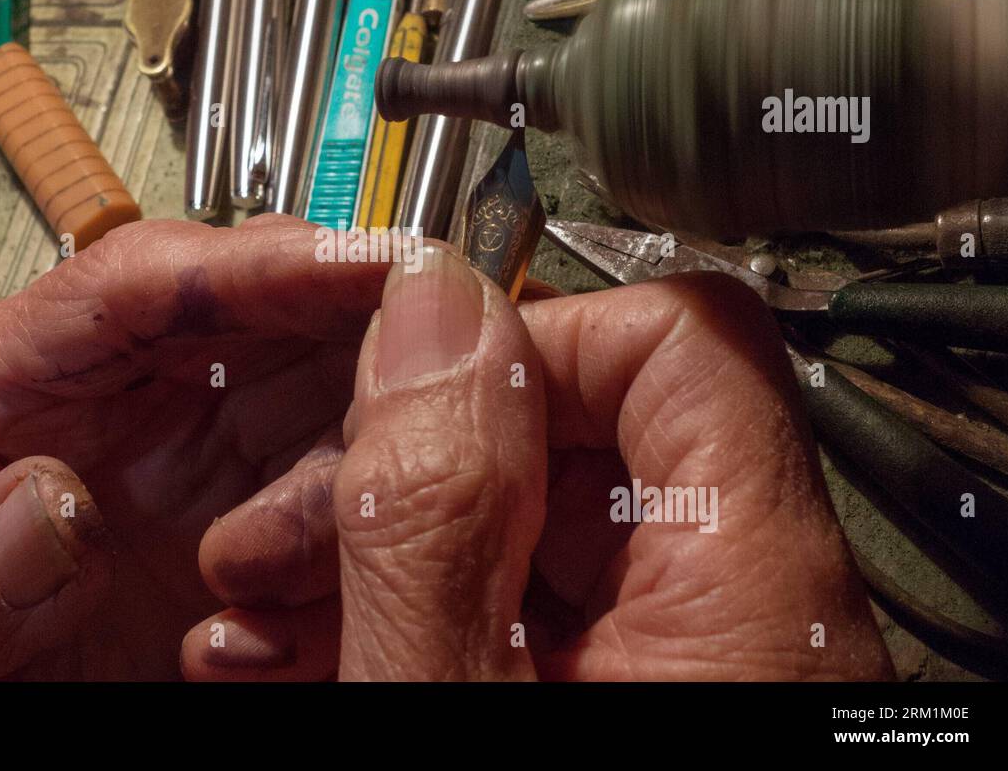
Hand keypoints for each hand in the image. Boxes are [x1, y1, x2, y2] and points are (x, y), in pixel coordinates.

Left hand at [0, 216, 388, 679]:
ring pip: (317, 393)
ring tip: (308, 542)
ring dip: (351, 448)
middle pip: (259, 309)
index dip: (257, 262)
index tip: (361, 260)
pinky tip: (303, 599)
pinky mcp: (240, 510)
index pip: (137, 279)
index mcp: (8, 378)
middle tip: (432, 353)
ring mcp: (190, 450)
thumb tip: (49, 503)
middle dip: (348, 323)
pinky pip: (331, 483)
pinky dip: (349, 526)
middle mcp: (120, 394)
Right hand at [181, 245, 892, 679]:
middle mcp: (737, 613)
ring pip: (523, 516)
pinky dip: (407, 607)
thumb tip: (425, 311)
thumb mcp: (445, 695)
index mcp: (747, 594)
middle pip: (579, 423)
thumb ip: (433, 511)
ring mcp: (675, 655)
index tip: (404, 384)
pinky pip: (517, 599)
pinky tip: (305, 647)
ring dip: (372, 539)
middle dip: (395, 459)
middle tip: (283, 525)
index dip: (524, 331)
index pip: (677, 334)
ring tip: (260, 603)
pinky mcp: (618, 685)